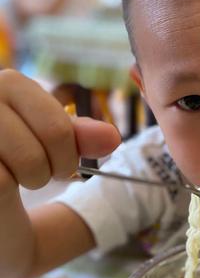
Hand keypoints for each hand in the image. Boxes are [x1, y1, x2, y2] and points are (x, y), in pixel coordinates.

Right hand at [0, 70, 120, 198]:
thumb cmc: (11, 167)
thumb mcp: (47, 145)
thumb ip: (76, 137)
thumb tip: (111, 136)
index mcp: (4, 83)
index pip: (59, 121)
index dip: (68, 148)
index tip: (60, 160)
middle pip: (54, 136)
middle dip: (57, 167)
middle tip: (37, 173)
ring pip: (30, 161)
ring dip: (32, 180)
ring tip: (13, 176)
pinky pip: (2, 182)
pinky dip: (5, 194)